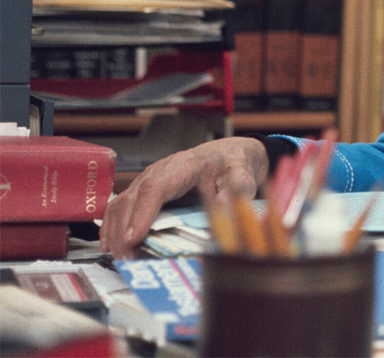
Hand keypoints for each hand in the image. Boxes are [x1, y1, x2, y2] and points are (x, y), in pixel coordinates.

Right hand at [99, 137, 268, 258]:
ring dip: (115, 232)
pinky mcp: (144, 191)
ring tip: (121, 258)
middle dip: (124, 231)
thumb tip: (223, 207)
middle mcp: (160, 171)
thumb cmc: (231, 164)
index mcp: (185, 165)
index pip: (156, 187)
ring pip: (121, 204)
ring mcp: (148, 180)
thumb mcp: (242, 174)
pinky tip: (109, 246)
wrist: (226, 155)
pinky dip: (111, 227)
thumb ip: (237, 188)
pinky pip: (120, 207)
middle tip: (128, 259)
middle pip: (132, 198)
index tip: (134, 237)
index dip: (142, 213)